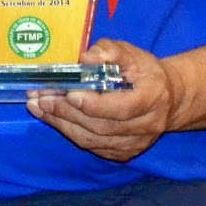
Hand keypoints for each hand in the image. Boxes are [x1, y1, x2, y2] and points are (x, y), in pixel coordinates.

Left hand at [26, 38, 181, 161]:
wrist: (168, 99)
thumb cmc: (145, 72)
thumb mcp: (131, 53)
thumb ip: (109, 52)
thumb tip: (84, 58)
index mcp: (153, 98)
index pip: (122, 108)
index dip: (94, 104)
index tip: (69, 93)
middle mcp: (146, 126)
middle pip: (101, 126)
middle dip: (66, 112)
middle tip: (40, 98)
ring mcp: (134, 144)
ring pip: (92, 140)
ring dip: (61, 124)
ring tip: (37, 107)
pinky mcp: (123, 153)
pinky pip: (91, 146)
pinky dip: (69, 132)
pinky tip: (52, 118)